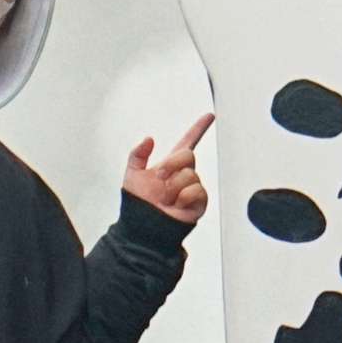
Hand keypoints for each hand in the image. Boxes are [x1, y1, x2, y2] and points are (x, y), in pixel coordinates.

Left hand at [122, 112, 212, 227]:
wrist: (145, 226)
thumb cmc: (138, 204)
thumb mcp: (132, 175)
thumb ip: (138, 154)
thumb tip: (149, 139)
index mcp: (170, 164)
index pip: (188, 142)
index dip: (198, 128)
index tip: (209, 116)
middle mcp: (184, 173)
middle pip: (187, 155)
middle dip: (171, 165)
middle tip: (160, 178)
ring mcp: (193, 187)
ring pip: (190, 174)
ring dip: (173, 186)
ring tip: (165, 198)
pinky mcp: (199, 201)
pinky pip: (196, 190)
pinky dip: (183, 196)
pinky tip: (176, 204)